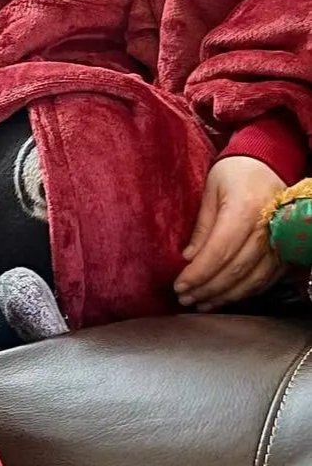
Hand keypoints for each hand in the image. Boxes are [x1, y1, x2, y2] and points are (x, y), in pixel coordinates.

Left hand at [176, 157, 283, 310]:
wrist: (269, 162)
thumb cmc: (234, 172)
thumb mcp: (211, 190)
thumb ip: (202, 226)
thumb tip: (189, 259)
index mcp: (246, 209)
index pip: (220, 251)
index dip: (199, 273)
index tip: (179, 285)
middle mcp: (269, 228)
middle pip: (235, 269)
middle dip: (207, 288)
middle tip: (184, 299)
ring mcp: (281, 242)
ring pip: (252, 280)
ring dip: (224, 295)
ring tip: (200, 303)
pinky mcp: (286, 251)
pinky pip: (265, 278)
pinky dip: (244, 291)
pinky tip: (224, 297)